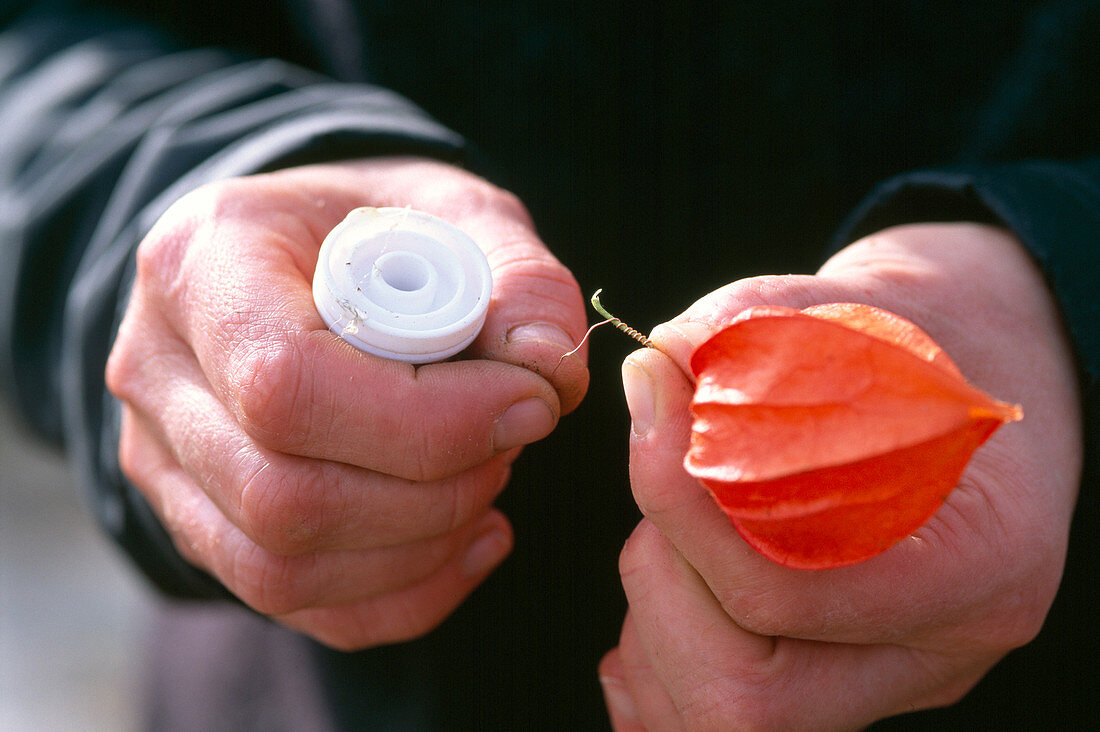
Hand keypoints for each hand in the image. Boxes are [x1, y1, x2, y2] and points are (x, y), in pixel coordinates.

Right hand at [106, 157, 588, 648]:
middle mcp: (158, 368)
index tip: (530, 403)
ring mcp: (165, 457)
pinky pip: (295, 601)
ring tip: (490, 479)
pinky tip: (472, 540)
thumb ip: (516, 275)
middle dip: (433, 492)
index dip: (428, 422)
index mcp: (202, 263)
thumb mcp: (458, 213)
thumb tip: (548, 365)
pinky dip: (404, 593)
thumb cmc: (385, 232)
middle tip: (513, 441)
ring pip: (281, 567)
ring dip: (420, 546)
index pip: (286, 383)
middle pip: (281, 495)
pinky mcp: (199, 518)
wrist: (314, 260)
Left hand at [599, 223, 1081, 728]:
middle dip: (665, 572)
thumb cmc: (936, 339)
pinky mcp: (836, 681)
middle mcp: (933, 652)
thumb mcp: (860, 310)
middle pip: (741, 692)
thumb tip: (660, 356)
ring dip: (656, 603)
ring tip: (681, 509)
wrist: (985, 372)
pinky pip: (701, 714)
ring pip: (713, 712)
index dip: (683, 507)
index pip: (783, 591)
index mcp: (975, 566)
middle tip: (668, 465)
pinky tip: (671, 571)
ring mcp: (882, 679)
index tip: (653, 404)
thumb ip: (754, 333)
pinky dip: (656, 648)